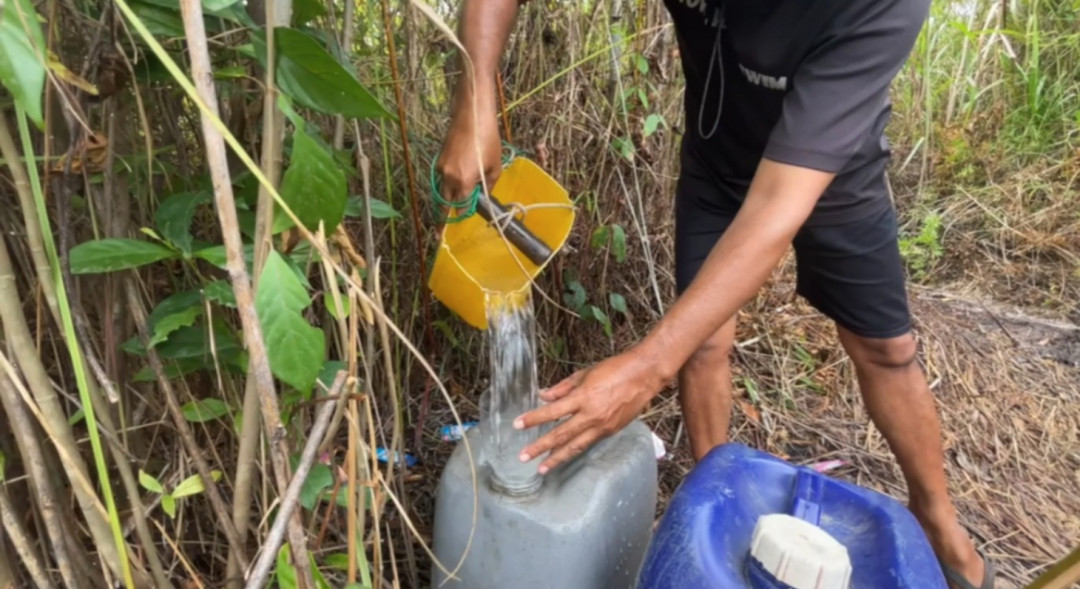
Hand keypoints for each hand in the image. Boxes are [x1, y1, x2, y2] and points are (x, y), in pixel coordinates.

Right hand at [434, 96, 501, 217]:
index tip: (460, 225)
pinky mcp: (439, 159)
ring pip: (442, 190)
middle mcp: (448, 177)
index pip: (459, 207)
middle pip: (445, 203)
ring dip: (447, 199)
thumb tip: (482, 196)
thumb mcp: (495, 167)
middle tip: (440, 233)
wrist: (472, 116)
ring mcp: (441, 168)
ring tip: (449, 209)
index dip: (461, 216)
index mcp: (463, 182)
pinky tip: (455, 184)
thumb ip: (487, 186)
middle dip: (444, 217)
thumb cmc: (488, 140)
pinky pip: (442, 178)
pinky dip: (447, 184)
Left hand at [513, 345, 667, 473]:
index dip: (533, 418)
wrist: (644, 375)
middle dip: (540, 447)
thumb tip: (544, 396)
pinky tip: (564, 454)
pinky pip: (588, 443)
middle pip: (561, 435)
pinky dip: (574, 450)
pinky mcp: (611, 431)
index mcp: (583, 397)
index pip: (552, 411)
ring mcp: (602, 426)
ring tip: (542, 468)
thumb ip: (563, 387)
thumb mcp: (585, 374)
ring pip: (575, 446)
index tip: (517, 424)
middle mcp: (592, 415)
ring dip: (557, 458)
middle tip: (523, 457)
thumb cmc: (615, 369)